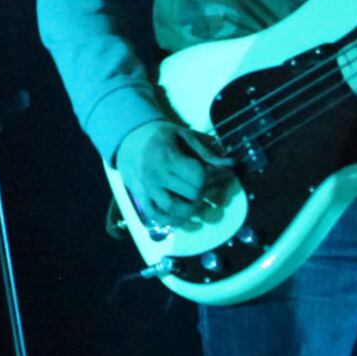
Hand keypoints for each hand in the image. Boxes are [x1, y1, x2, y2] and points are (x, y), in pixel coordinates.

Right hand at [117, 120, 244, 245]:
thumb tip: (230, 164)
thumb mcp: (182, 135)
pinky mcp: (140, 196)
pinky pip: (156, 215)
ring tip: (202, 204)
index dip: (218, 176)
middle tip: (215, 186)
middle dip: (208, 191)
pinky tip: (185, 217)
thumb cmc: (159, 136)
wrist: (127, 139)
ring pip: (175, 208)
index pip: (200, 175)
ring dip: (193, 209)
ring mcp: (147, 188)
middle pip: (192, 193)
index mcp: (167, 157)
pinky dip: (172, 220)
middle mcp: (155, 175)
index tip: (226, 172)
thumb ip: (205, 151)